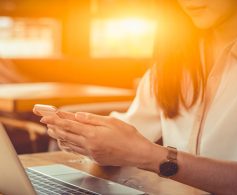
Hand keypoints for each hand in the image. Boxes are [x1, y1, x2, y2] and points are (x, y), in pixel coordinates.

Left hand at [40, 111, 160, 168]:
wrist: (137, 153)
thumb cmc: (128, 135)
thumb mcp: (111, 122)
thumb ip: (92, 119)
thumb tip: (77, 115)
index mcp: (93, 134)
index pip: (69, 124)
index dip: (56, 119)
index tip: (45, 115)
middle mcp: (89, 144)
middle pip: (66, 134)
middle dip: (53, 126)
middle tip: (44, 121)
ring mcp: (91, 152)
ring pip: (69, 144)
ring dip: (58, 136)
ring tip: (50, 130)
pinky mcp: (94, 157)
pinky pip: (76, 150)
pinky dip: (68, 144)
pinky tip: (65, 142)